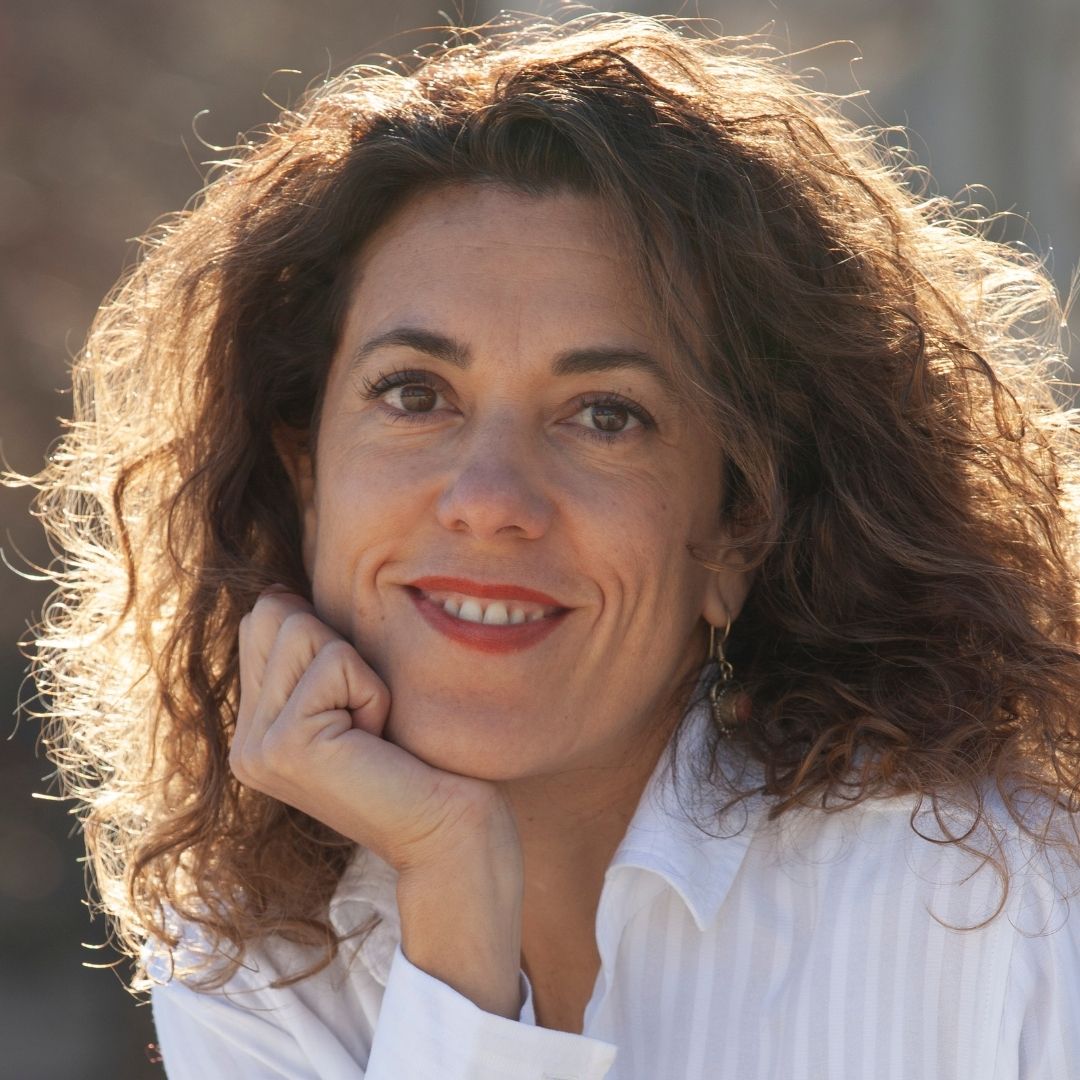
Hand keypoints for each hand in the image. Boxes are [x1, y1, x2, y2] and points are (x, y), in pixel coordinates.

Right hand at [229, 590, 521, 878]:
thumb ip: (310, 654)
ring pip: (304, 630)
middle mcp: (245, 742)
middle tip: (366, 721)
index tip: (357, 707)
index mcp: (256, 729)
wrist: (450, 834)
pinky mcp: (285, 745)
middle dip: (341, 651)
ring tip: (372, 733)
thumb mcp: (354, 697)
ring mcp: (256, 747)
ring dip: (361, 673)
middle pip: (276, 614)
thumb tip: (277, 591)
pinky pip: (336, 662)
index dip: (330, 641)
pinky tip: (378, 743)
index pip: (264, 620)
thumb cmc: (420, 760)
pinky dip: (373, 692)